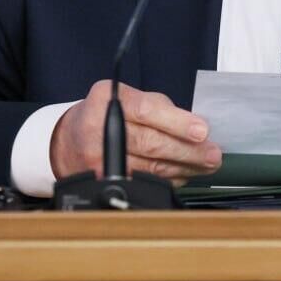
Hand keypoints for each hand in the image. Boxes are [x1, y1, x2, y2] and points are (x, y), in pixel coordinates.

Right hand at [50, 80, 220, 186]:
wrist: (67, 140)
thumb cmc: (106, 115)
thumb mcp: (126, 98)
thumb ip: (159, 108)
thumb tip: (195, 127)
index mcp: (107, 98)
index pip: (147, 111)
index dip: (177, 122)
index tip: (201, 130)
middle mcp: (99, 128)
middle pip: (151, 143)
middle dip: (188, 151)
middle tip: (213, 154)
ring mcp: (98, 157)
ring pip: (150, 166)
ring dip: (184, 167)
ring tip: (206, 164)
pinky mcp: (102, 180)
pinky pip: (143, 182)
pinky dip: (168, 179)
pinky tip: (184, 174)